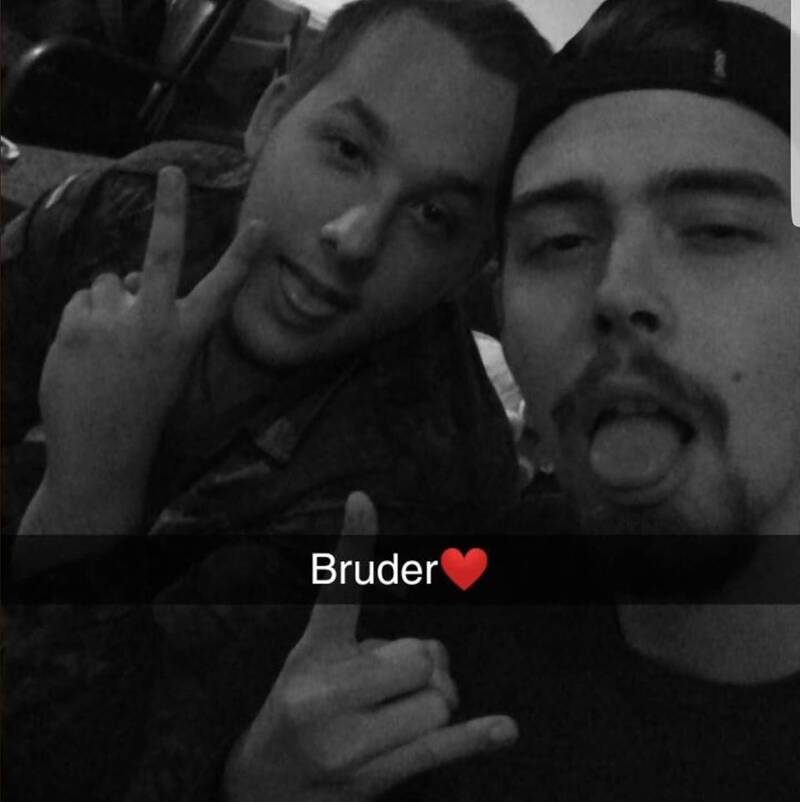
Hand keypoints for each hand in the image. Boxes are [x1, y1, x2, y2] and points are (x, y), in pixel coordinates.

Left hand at [34, 166, 266, 531]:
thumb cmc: (140, 406)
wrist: (101, 451)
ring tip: (106, 347)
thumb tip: (127, 273)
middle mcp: (153, 323)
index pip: (219, 290)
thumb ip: (151, 315)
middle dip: (170, 209)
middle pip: (162, 253)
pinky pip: (81, 303)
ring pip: (107, 284)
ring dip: (107, 305)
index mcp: (183, 337)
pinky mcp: (76, 326)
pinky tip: (86, 354)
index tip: (260, 224)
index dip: (241, 256)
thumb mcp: (162, 364)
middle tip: (172, 171)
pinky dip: (83, 321)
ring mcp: (113, 323)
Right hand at [223, 492, 517, 801]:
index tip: (362, 499)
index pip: (337, 592)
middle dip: (426, 662)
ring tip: (403, 713)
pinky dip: (474, 737)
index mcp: (311, 653)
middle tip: (401, 677)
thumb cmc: (298, 710)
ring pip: (436, 701)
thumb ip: (367, 646)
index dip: (352, 544)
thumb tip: (432, 655)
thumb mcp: (312, 664)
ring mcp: (349, 741)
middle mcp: (325, 693)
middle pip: (419, 657)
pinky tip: (504, 729)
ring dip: (436, 701)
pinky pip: (436, 750)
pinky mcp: (373, 777)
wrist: (263, 786)